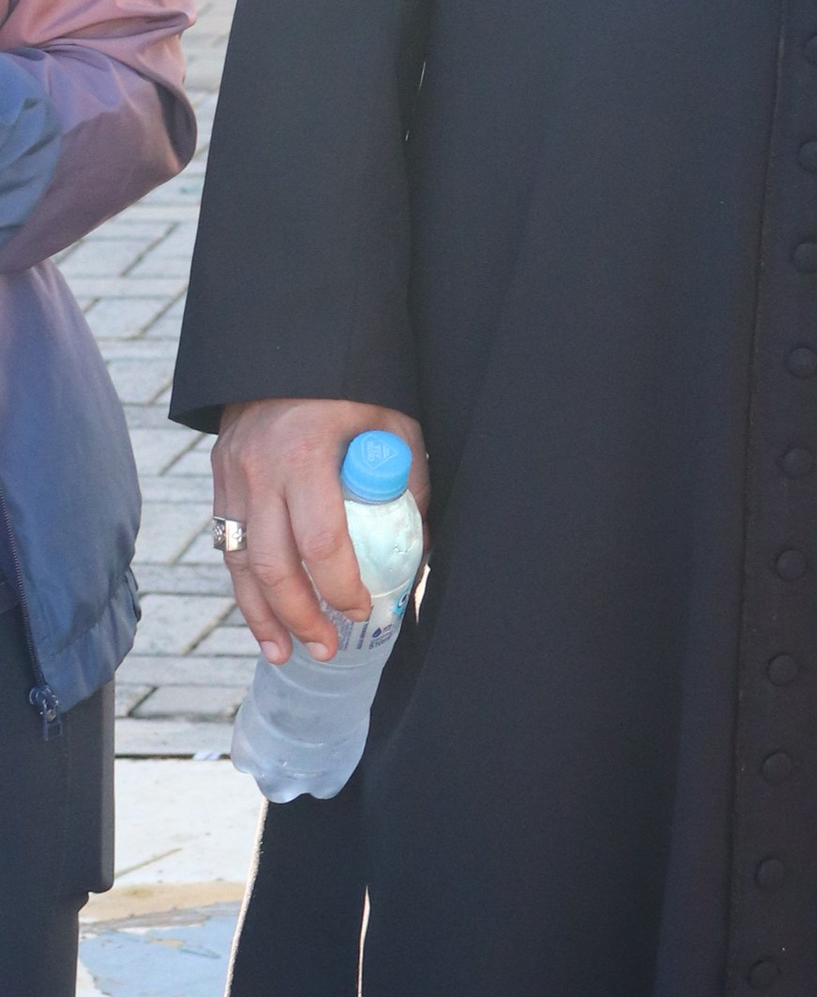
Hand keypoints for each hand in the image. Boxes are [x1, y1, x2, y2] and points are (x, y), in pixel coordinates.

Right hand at [212, 399, 429, 666]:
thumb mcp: (392, 422)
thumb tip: (417, 544)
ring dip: (263, 617)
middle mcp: (259, 470)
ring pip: (240, 564)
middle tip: (328, 649)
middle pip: (273, 566)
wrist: (287, 343)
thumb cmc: (352, 384)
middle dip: (301, 617)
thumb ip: (405, 481)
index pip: (320, 540)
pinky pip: (227, 545)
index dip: (341, 585)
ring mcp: (231, 476)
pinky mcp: (218, 478)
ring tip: (287, 653)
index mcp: (305, 454)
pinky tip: (262, 617)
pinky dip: (244, 587)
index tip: (363, 610)